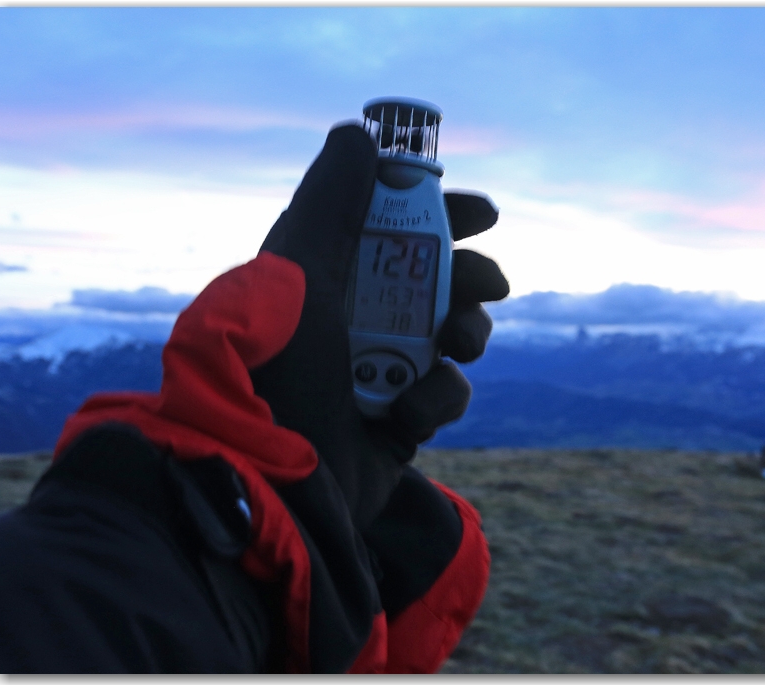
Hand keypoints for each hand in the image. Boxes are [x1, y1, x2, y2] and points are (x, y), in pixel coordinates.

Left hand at [249, 123, 507, 530]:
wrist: (276, 473)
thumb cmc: (282, 363)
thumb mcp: (300, 266)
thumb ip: (331, 196)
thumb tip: (358, 131)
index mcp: (331, 278)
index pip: (396, 230)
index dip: (444, 216)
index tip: (484, 212)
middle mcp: (357, 322)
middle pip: (438, 284)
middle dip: (471, 277)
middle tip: (487, 281)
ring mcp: (381, 374)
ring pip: (454, 337)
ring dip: (468, 332)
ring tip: (458, 340)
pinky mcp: (401, 423)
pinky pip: (444, 395)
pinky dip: (436, 398)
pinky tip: (408, 412)